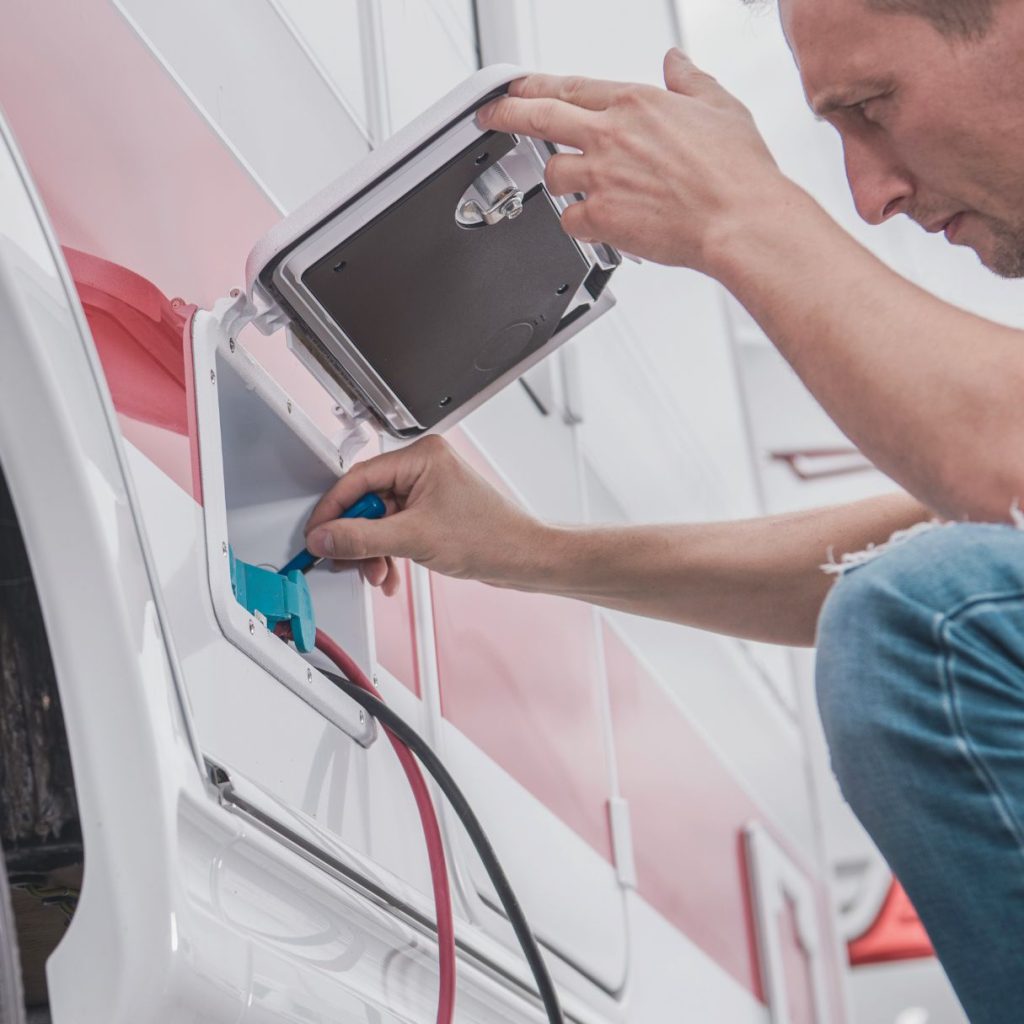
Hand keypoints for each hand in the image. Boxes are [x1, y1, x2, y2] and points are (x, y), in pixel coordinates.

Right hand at [305, 435, 546, 594]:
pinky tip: (391, 574)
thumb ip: (362, 538)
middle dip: (358, 537)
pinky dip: (389, 553)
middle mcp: (424, 467)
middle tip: (347, 559)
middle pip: (368, 501)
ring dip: (373, 551)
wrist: (523, 558)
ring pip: (380, 520)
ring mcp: (428, 490)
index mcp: (421, 456)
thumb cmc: (490, 537)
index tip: (318, 534)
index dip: (333, 509)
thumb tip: (326, 538)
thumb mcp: (413, 538)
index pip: (359, 478)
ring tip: (378, 573)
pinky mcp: (432, 512)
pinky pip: (396, 530)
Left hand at [476, 49, 789, 271]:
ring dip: (561, 181)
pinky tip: (597, 224)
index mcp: (636, 102)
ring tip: (580, 188)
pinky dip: (580, 223)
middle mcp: (611, 135)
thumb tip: (677, 62)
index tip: (519, 86)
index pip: (571, 86)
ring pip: (553, 174)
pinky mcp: (602, 217)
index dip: (537, 85)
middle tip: (489, 117)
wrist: (740, 219)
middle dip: (506, 114)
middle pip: (539, 117)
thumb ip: (690, 81)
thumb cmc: (737, 172)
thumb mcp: (720, 107)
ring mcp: (602, 177)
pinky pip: (570, 220)